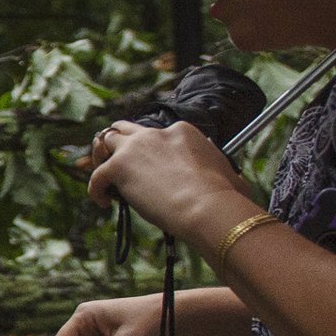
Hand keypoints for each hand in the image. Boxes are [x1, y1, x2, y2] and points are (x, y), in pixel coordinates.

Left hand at [84, 119, 256, 245]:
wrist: (208, 206)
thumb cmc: (224, 197)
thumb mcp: (228, 176)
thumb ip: (225, 174)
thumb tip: (240, 183)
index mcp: (182, 132)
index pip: (157, 135)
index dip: (149, 152)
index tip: (151, 171)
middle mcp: (157, 133)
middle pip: (126, 129)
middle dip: (119, 144)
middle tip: (117, 165)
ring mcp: (136, 147)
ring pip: (106, 141)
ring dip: (100, 157)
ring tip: (104, 179)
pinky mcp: (119, 166)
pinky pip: (97, 174)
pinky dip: (96, 188)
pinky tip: (104, 203)